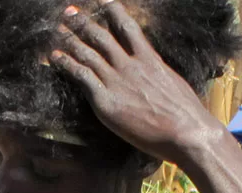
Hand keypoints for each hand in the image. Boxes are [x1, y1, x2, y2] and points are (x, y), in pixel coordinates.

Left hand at [50, 3, 221, 163]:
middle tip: (70, 11)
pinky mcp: (106, 100)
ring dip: (70, 39)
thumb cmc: (186, 113)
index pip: (128, 27)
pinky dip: (66, 64)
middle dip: (84, 22)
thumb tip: (155, 71)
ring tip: (58, 29)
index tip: (103, 1)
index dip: (113, 11)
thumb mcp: (173, 82)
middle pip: (102, 36)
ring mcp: (117, 81)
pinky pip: (81, 76)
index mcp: (150, 58)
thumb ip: (158, 73)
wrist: (184, 130)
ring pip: (88, 53)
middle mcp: (131, 65)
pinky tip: (55, 57)